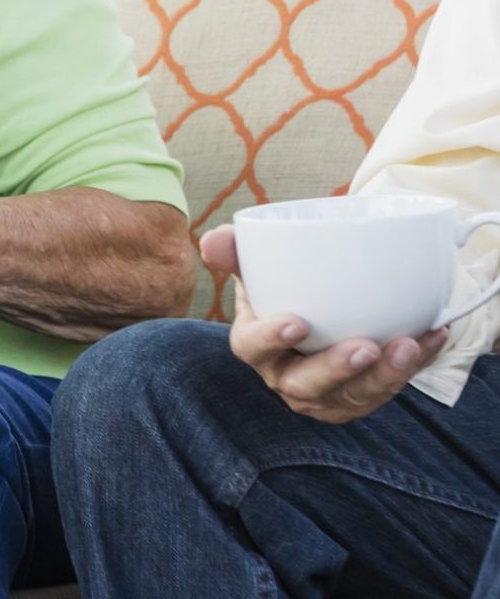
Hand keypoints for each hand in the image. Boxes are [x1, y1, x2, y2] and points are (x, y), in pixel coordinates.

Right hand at [205, 225, 446, 422]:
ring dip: (383, 376)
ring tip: (406, 346)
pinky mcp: (359, 400)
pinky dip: (413, 366)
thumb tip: (212, 242)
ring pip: (352, 396)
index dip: (271, 340)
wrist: (320, 316)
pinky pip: (388, 390)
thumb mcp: (258, 270)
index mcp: (256, 345)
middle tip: (364, 346)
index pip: (251, 348)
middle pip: (305, 383)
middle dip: (335, 370)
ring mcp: (325, 395)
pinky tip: (430, 338)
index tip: (297, 322)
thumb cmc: (283, 293)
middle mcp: (286, 377)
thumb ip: (237, 251)